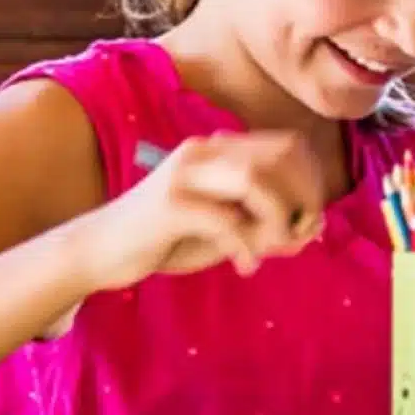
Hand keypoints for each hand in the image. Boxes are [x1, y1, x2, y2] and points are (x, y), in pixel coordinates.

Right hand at [69, 132, 330, 288]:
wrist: (99, 251)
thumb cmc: (167, 240)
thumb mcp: (225, 232)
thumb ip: (267, 227)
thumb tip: (315, 227)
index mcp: (220, 150)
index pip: (288, 146)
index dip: (312, 181)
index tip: (311, 219)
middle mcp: (204, 152)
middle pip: (279, 158)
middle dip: (303, 198)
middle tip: (298, 236)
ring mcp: (185, 175)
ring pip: (255, 181)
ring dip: (278, 218)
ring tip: (273, 248)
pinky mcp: (169, 206)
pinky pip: (225, 220)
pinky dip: (245, 246)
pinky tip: (245, 267)